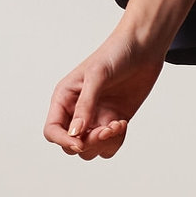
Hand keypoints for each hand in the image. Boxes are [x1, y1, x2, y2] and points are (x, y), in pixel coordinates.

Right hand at [44, 23, 166, 159]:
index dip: (63, 140)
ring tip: (117, 125)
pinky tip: (123, 123)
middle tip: (107, 128)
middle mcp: (77, 111)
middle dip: (88, 142)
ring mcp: (96, 118)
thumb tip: (75, 133)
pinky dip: (116, 140)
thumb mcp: (97, 76)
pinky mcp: (114, 121)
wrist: (143, 47)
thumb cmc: (116, 53)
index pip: (52, 130)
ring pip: (90, 149)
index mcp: (64, 98)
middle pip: (71, 144)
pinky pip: (109, 145)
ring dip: (104, 143)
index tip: (79, 142)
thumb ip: (85, 105)